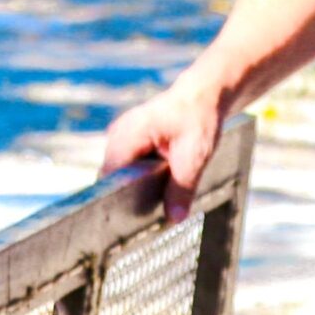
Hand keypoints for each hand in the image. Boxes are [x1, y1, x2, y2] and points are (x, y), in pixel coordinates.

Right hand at [99, 76, 225, 223]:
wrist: (205, 96)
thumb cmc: (199, 119)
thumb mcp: (194, 157)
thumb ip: (181, 189)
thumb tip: (173, 219)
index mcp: (127, 135)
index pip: (109, 176)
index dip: (117, 198)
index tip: (130, 217)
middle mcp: (118, 134)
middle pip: (112, 176)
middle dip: (128, 195)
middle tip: (148, 215)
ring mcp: (122, 135)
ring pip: (120, 171)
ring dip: (135, 185)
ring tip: (155, 199)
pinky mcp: (130, 139)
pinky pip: (128, 164)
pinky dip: (140, 175)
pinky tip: (157, 183)